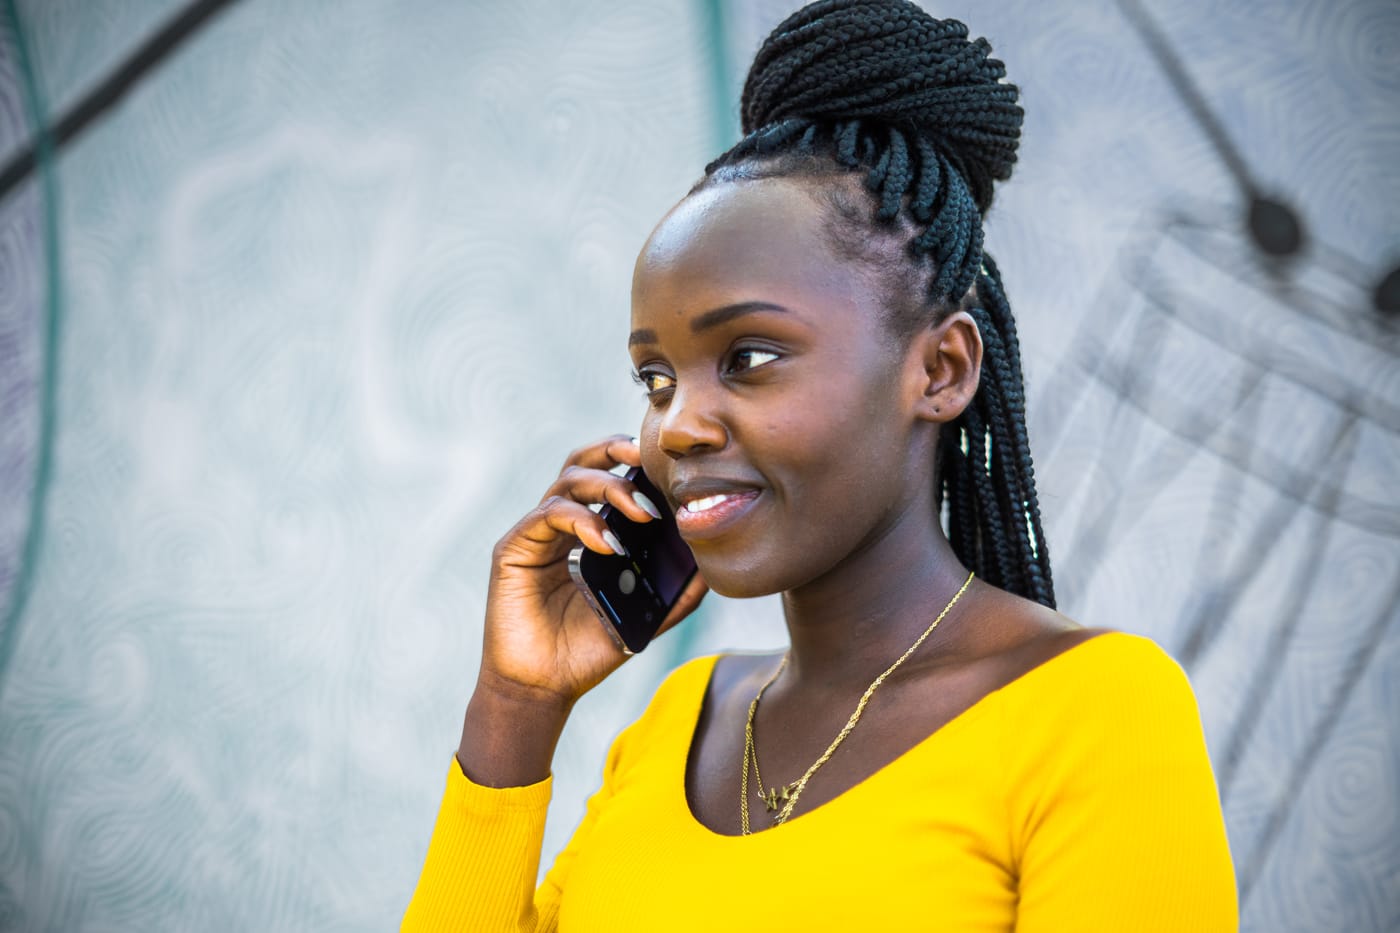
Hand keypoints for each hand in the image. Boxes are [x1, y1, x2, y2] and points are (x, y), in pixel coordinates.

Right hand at [477, 434, 708, 710]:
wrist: (545, 687)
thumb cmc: (588, 650)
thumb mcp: (644, 618)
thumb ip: (676, 594)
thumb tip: (714, 568)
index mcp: (588, 530)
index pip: (608, 475)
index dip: (633, 461)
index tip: (671, 466)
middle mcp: (560, 524)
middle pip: (583, 463)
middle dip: (616, 453)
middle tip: (651, 464)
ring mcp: (535, 534)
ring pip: (567, 482)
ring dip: (609, 489)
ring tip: (643, 514)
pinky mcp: (513, 549)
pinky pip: (547, 516)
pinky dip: (581, 521)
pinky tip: (609, 544)